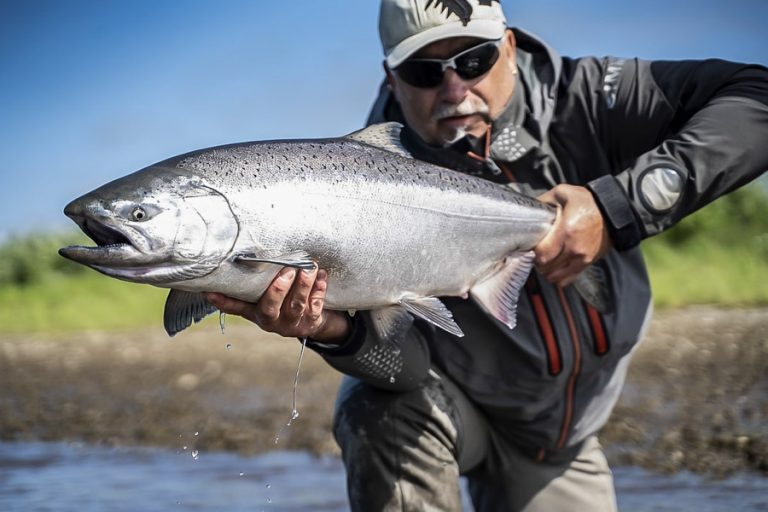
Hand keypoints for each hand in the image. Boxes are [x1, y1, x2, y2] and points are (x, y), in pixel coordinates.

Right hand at [204, 266, 350, 343]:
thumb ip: (259, 280)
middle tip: (288, 270)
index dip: (223, 300)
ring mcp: (291, 323)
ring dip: (303, 285)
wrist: (312, 321)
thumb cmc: (285, 300)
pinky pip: (315, 305)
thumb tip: (244, 249)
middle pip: (270, 308)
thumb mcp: (268, 294)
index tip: (209, 291)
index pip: (236, 307)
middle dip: (278, 289)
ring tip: (309, 267)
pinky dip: (319, 289)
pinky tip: (321, 275)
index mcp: (256, 312)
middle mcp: (271, 320)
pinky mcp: (310, 322)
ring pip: (296, 305)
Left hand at [534, 184, 612, 286]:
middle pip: (547, 267)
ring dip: (547, 270)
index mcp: (567, 231)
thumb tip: (530, 208)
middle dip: (538, 262)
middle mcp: (575, 248)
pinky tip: (556, 266)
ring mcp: (582, 258)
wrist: (614, 211)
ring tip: (546, 260)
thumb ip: (544, 200)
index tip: (532, 245)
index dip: (533, 252)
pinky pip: (568, 279)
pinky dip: (559, 276)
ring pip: (556, 277)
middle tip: (537, 252)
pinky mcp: (588, 263)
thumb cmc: (589, 202)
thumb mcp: (564, 193)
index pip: (542, 254)